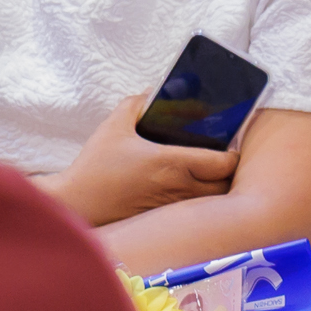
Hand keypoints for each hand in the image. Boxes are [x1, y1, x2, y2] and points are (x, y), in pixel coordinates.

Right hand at [41, 94, 239, 226]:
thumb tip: (153, 92)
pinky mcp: (164, 219)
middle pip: (225, 186)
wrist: (77, 204)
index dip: (233, 154)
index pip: (223, 163)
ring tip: (211, 173)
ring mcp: (173, 207)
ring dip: (216, 188)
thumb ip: (136, 104)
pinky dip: (199, 201)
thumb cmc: (95, 167)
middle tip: (224, 159)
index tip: (230, 144)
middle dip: (230, 173)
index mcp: (171, 163)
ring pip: (212, 202)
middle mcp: (178, 188)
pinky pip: (194, 211)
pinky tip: (190, 188)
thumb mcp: (114, 126)